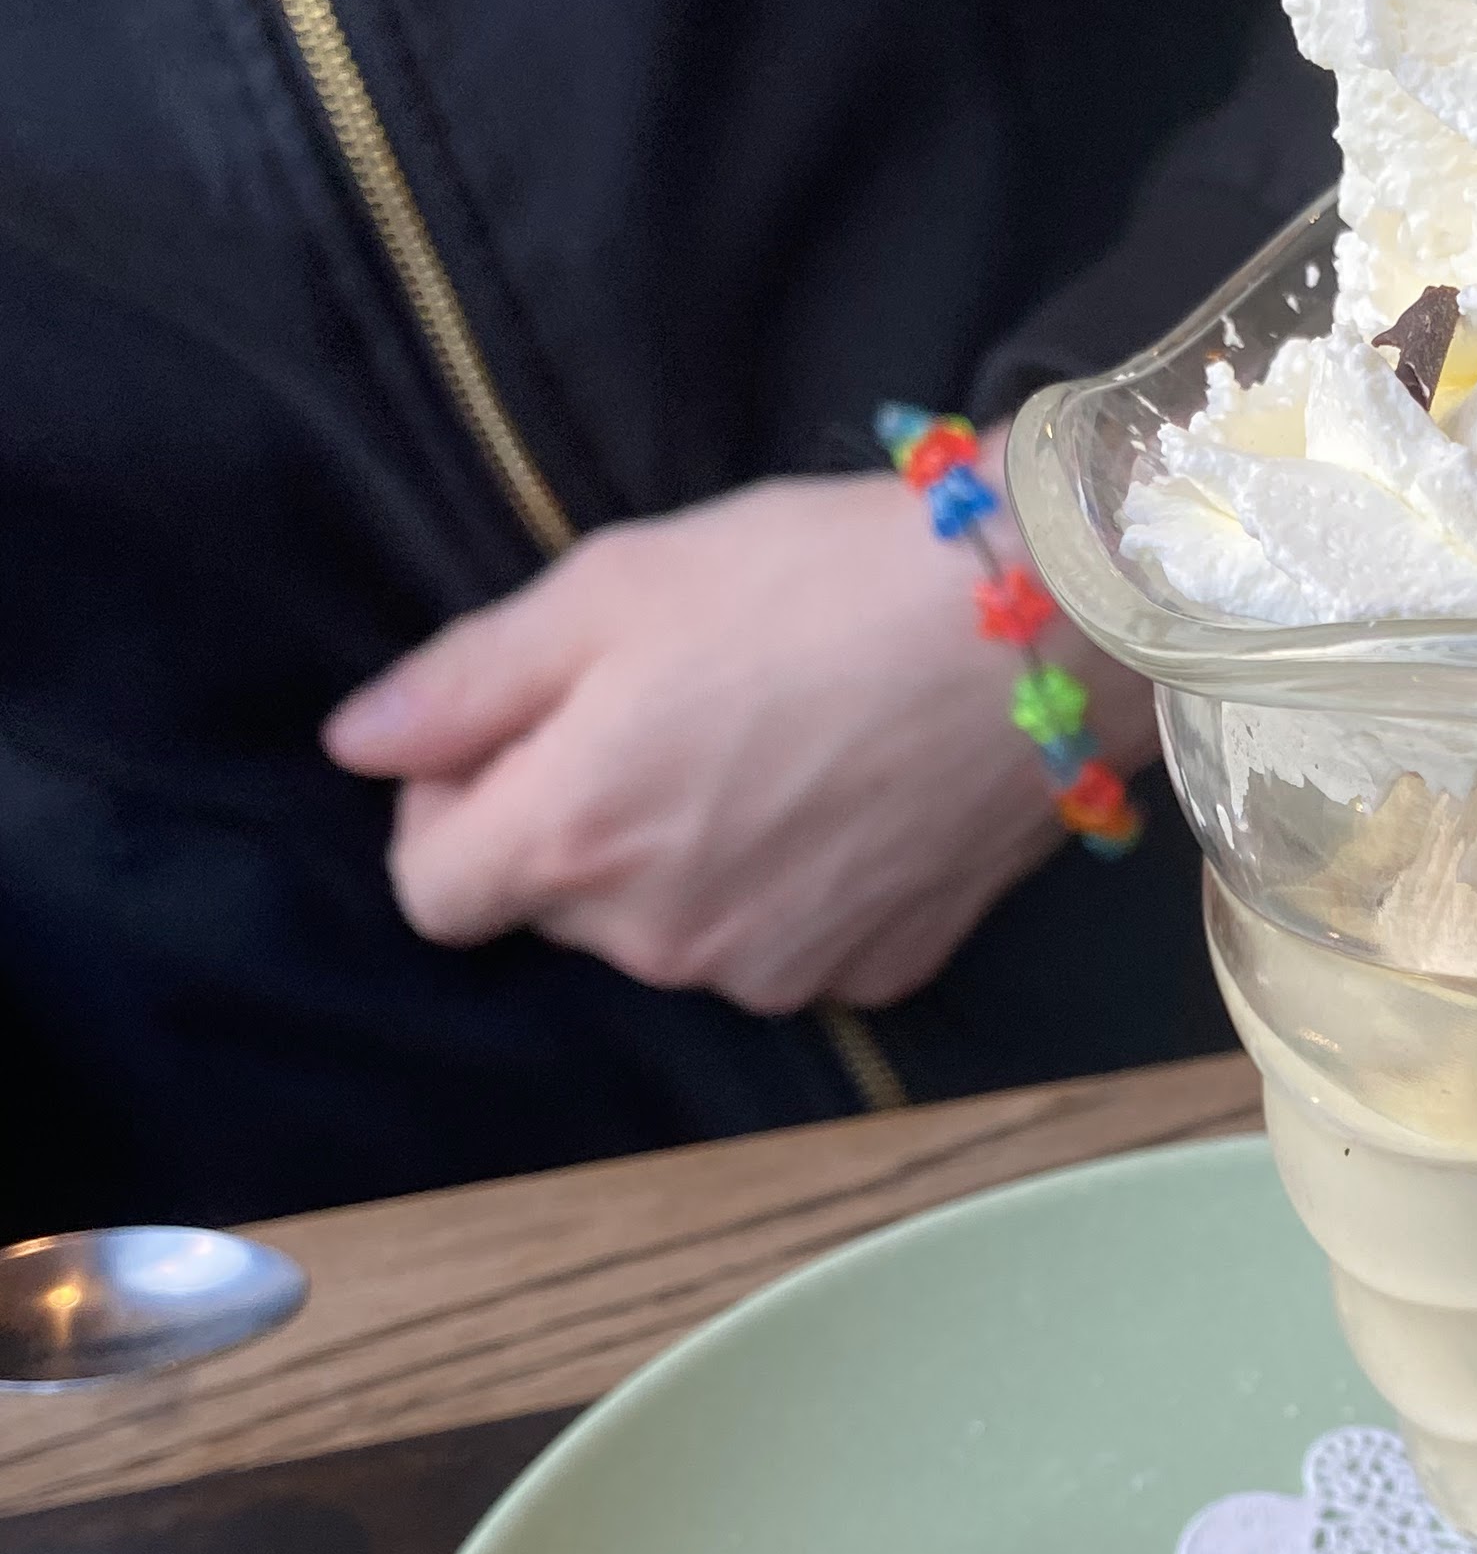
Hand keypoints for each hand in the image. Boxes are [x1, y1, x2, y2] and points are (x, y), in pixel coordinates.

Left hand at [322, 467, 1154, 1013]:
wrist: (1042, 626)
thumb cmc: (817, 579)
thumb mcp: (612, 586)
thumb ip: (465, 680)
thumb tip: (357, 745)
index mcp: (571, 836)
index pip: (430, 893)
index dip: (448, 808)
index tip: (518, 732)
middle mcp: (661, 937)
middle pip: (558, 910)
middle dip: (581, 822)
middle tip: (670, 706)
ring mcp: (773, 970)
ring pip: (674, 932)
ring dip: (687, 857)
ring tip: (773, 741)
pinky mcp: (873, 974)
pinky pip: (783, 945)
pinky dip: (790, 886)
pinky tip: (847, 793)